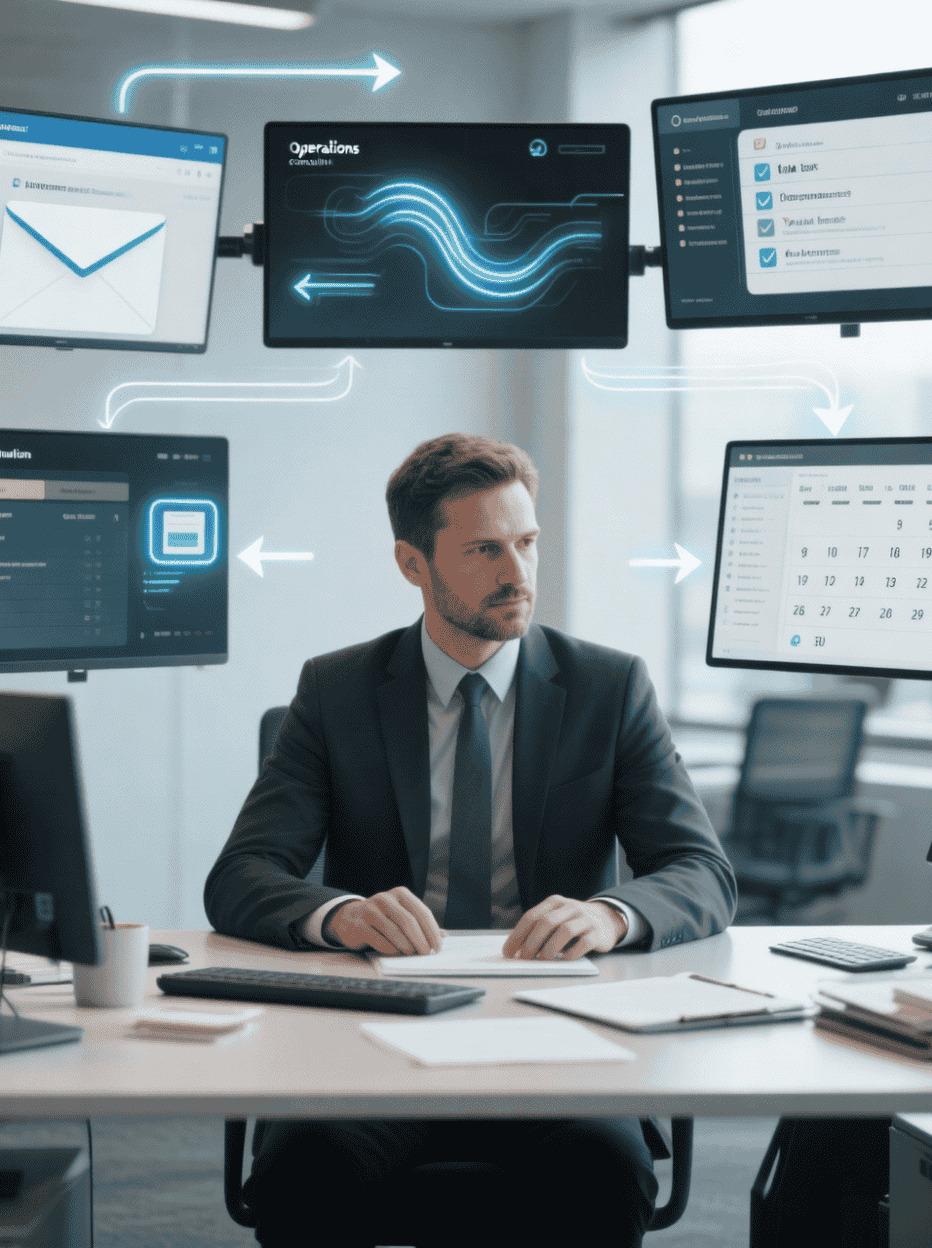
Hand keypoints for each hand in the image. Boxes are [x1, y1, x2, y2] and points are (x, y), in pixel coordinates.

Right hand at [327, 886, 443, 955]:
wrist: (349, 918)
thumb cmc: (382, 919)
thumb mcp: (402, 916)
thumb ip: (422, 924)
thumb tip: (444, 937)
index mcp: (400, 894)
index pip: (422, 912)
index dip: (432, 931)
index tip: (438, 947)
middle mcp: (385, 898)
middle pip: (408, 921)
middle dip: (420, 940)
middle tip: (426, 953)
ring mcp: (370, 910)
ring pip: (393, 930)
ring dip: (405, 945)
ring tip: (411, 953)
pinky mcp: (358, 924)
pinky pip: (378, 939)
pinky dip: (389, 948)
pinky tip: (394, 953)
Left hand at [501, 897, 626, 960]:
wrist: (606, 919)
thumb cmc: (573, 922)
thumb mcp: (556, 917)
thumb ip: (539, 928)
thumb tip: (517, 950)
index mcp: (555, 902)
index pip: (531, 917)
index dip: (517, 935)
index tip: (508, 952)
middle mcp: (570, 907)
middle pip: (546, 922)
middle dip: (531, 943)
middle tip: (524, 959)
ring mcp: (585, 919)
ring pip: (565, 930)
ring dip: (551, 948)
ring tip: (544, 960)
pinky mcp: (598, 933)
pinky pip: (584, 943)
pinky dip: (572, 953)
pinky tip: (565, 959)